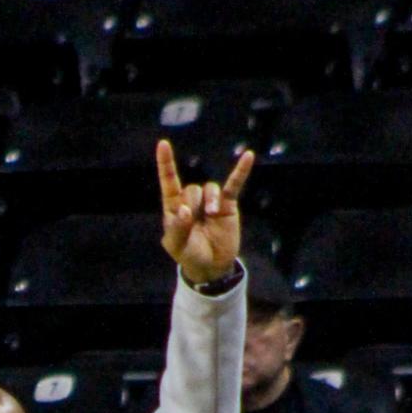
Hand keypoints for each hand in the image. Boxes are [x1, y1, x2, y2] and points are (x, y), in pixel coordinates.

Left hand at [157, 139, 253, 285]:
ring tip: (212, 214)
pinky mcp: (228, 204)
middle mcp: (192, 201)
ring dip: (210, 200)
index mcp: (174, 208)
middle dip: (193, 203)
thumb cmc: (190, 255)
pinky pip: (234, 184)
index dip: (166, 164)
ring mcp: (210, 201)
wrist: (212, 267)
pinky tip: (248, 157)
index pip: (169, 183)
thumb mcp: (177, 246)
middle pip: (191, 190)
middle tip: (194, 221)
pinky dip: (241, 171)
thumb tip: (185, 209)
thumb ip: (177, 228)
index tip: (163, 145)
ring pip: (209, 188)